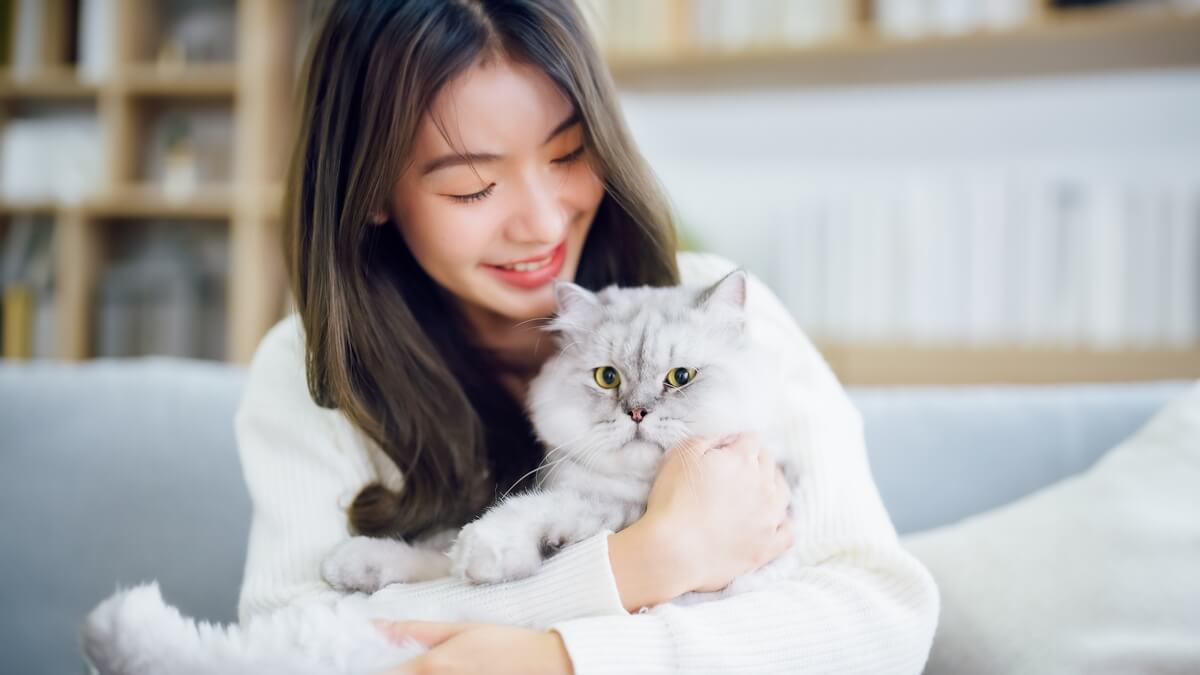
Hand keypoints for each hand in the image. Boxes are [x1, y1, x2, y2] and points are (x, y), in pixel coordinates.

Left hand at [373, 620, 572, 674]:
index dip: (375, 669)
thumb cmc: (503, 644)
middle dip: (397, 671)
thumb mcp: (458, 629)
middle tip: (407, 664)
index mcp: (432, 668)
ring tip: (432, 667)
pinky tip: (444, 673)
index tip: (371, 662)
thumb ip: (413, 631)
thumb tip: (374, 626)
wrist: (544, 665)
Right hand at [639, 433, 791, 593]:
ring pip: (783, 492)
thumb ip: (707, 439)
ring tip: (756, 492)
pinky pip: (787, 531)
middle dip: (754, 461)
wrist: (674, 552)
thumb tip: (726, 440)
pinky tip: (770, 522)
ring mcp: (770, 518)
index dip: (736, 442)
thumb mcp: (680, 455)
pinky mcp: (768, 547)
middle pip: (768, 462)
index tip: (723, 452)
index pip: (751, 440)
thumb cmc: (673, 501)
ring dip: (771, 486)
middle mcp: (764, 485)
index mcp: (743, 460)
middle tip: (734, 472)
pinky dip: (781, 523)